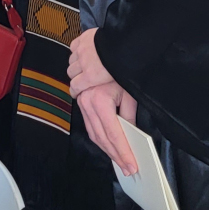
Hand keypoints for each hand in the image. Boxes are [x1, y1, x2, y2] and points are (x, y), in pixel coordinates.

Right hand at [68, 30, 137, 173]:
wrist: (104, 43)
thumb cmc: (120, 64)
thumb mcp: (129, 92)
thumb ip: (129, 115)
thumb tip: (130, 134)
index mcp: (99, 101)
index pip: (113, 134)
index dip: (122, 153)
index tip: (130, 166)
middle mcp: (85, 101)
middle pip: (100, 136)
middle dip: (114, 153)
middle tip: (125, 167)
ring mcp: (80, 98)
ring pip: (91, 129)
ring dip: (104, 144)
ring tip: (117, 156)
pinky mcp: (78, 94)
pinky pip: (86, 117)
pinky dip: (96, 130)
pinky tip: (105, 139)